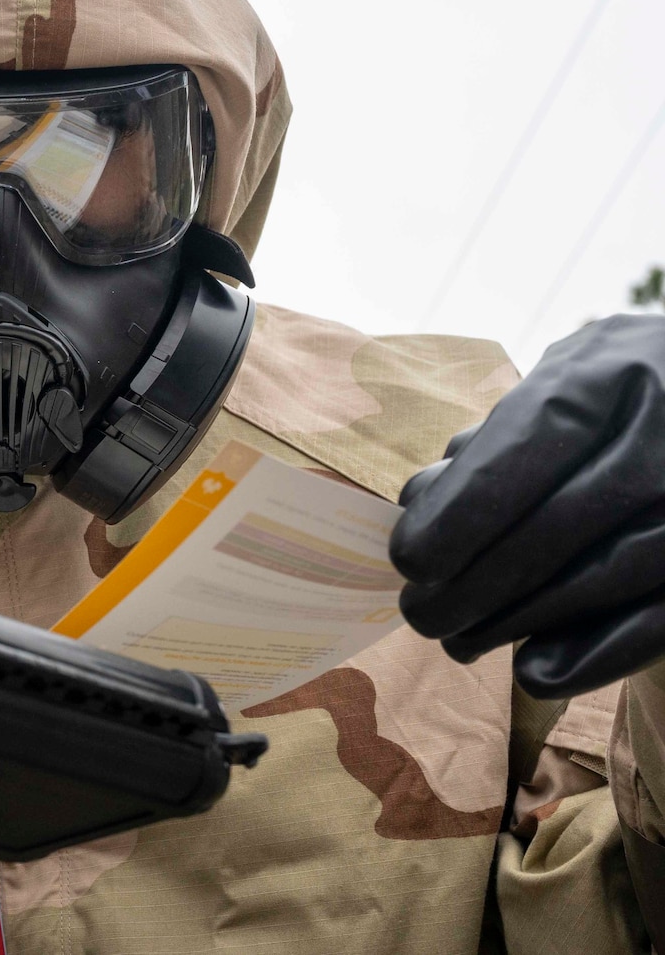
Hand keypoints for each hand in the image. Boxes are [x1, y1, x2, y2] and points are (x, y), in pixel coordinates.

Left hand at [390, 314, 664, 697]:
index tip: (409, 560)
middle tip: (419, 613)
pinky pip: (662, 617)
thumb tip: (421, 503)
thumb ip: (493, 441)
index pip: (530, 445)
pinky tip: (535, 674)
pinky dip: (596, 654)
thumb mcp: (556, 383)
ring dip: (520, 621)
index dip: (465, 509)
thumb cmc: (613, 391)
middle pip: (562, 522)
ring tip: (456, 641)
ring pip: (608, 575)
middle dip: (477, 581)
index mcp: (607, 374)